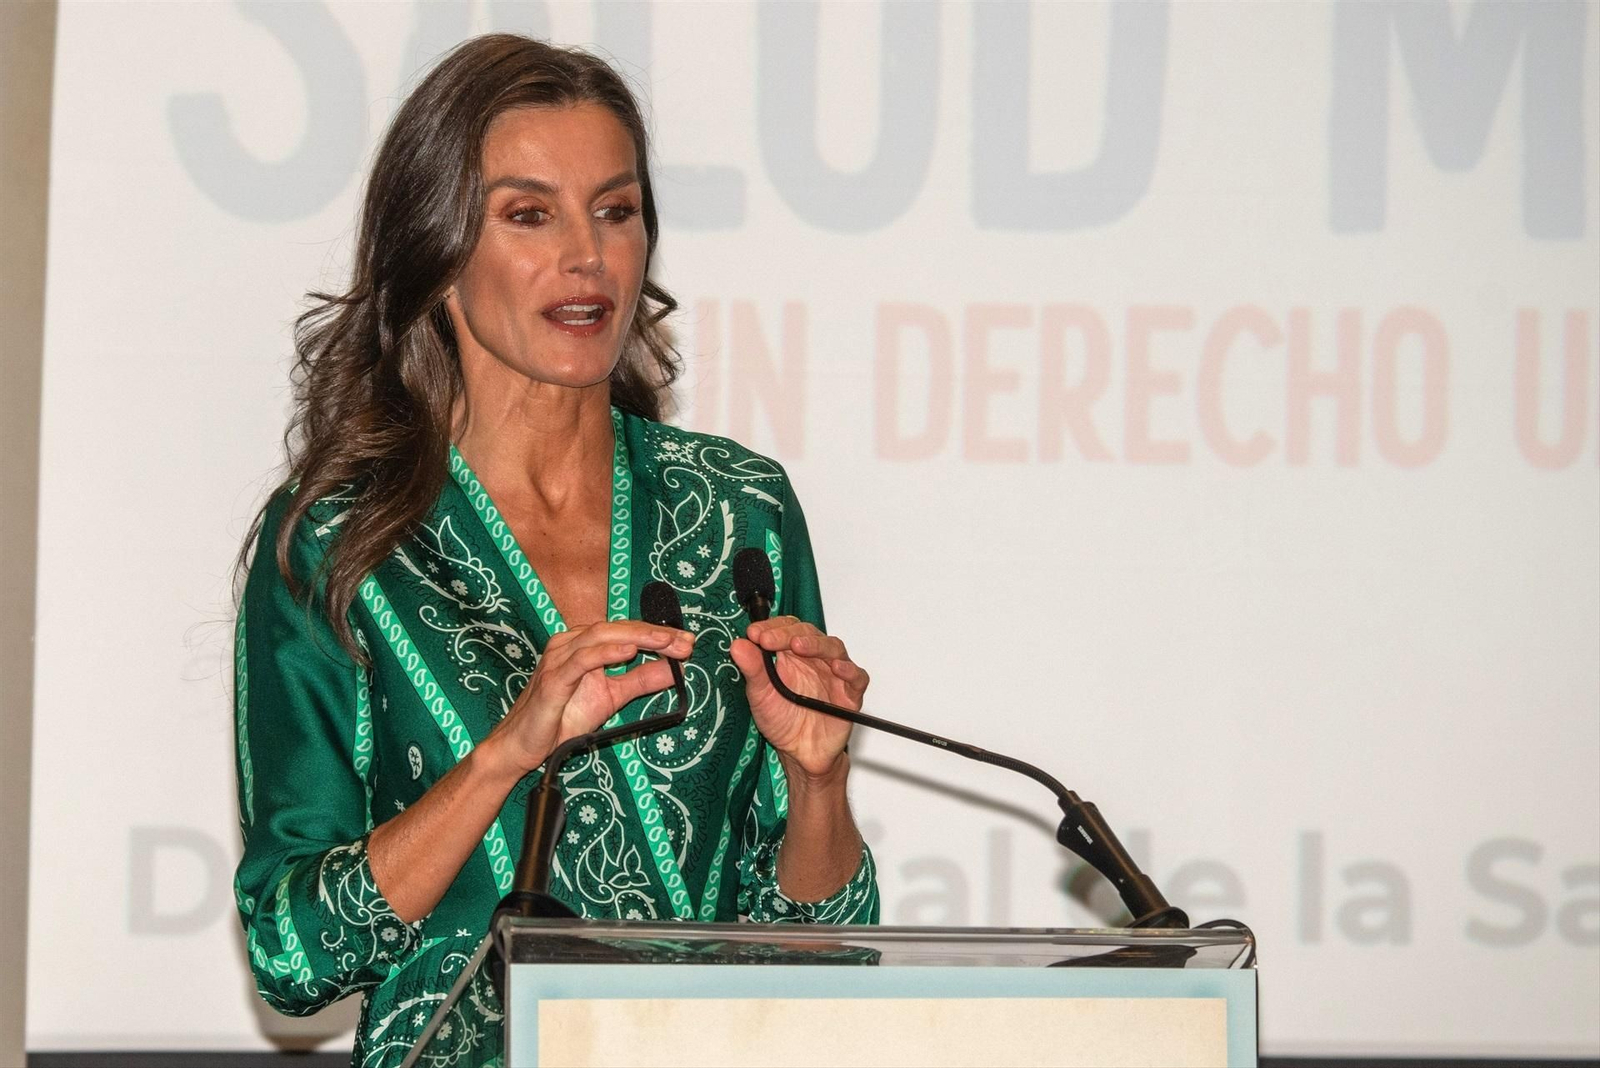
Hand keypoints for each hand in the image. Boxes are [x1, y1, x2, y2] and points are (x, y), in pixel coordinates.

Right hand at [481, 621, 694, 779]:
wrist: (522, 747)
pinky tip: (629, 652)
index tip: (687, 641)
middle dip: (654, 633)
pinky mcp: (552, 679)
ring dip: (638, 637)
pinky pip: (582, 659)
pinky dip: (607, 652)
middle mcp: (569, 643)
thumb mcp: (612, 697)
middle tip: (684, 641)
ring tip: (666, 642)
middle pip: (617, 628)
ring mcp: (559, 658)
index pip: (626, 631)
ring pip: (601, 636)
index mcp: (583, 644)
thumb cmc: (561, 719)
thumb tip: (675, 670)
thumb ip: (641, 681)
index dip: (658, 634)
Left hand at [730, 617, 869, 781]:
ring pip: (833, 648)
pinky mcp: (850, 694)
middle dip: (787, 634)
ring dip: (816, 644)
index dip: (771, 627)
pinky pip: (858, 678)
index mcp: (792, 656)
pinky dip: (850, 671)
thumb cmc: (782, 721)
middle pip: (808, 633)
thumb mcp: (761, 695)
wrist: (800, 753)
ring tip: (798, 646)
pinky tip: (837, 669)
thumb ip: (752, 670)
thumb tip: (738, 645)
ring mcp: (834, 675)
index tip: (754, 633)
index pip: (786, 629)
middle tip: (769, 640)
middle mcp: (815, 660)